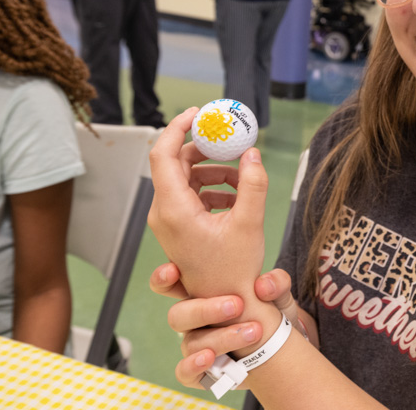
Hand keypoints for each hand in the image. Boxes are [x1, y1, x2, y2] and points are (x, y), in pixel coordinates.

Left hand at [147, 108, 266, 302]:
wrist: (228, 302)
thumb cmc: (235, 269)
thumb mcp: (250, 222)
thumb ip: (253, 183)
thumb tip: (252, 152)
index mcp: (174, 209)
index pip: (162, 154)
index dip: (177, 127)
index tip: (198, 113)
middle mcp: (164, 213)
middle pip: (175, 163)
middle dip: (205, 149)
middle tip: (229, 140)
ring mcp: (168, 221)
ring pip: (185, 178)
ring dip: (214, 171)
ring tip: (244, 179)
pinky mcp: (178, 227)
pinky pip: (190, 194)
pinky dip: (213, 188)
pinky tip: (238, 197)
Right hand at [150, 264, 297, 388]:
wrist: (283, 347)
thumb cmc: (271, 313)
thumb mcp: (278, 294)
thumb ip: (276, 283)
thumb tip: (263, 286)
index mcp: (203, 294)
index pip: (171, 284)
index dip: (165, 278)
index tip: (175, 270)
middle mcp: (194, 320)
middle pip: (179, 314)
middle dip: (205, 310)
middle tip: (237, 305)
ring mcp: (196, 346)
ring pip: (191, 343)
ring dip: (221, 338)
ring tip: (253, 332)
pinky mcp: (202, 372)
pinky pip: (185, 372)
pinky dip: (194, 366)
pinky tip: (210, 359)